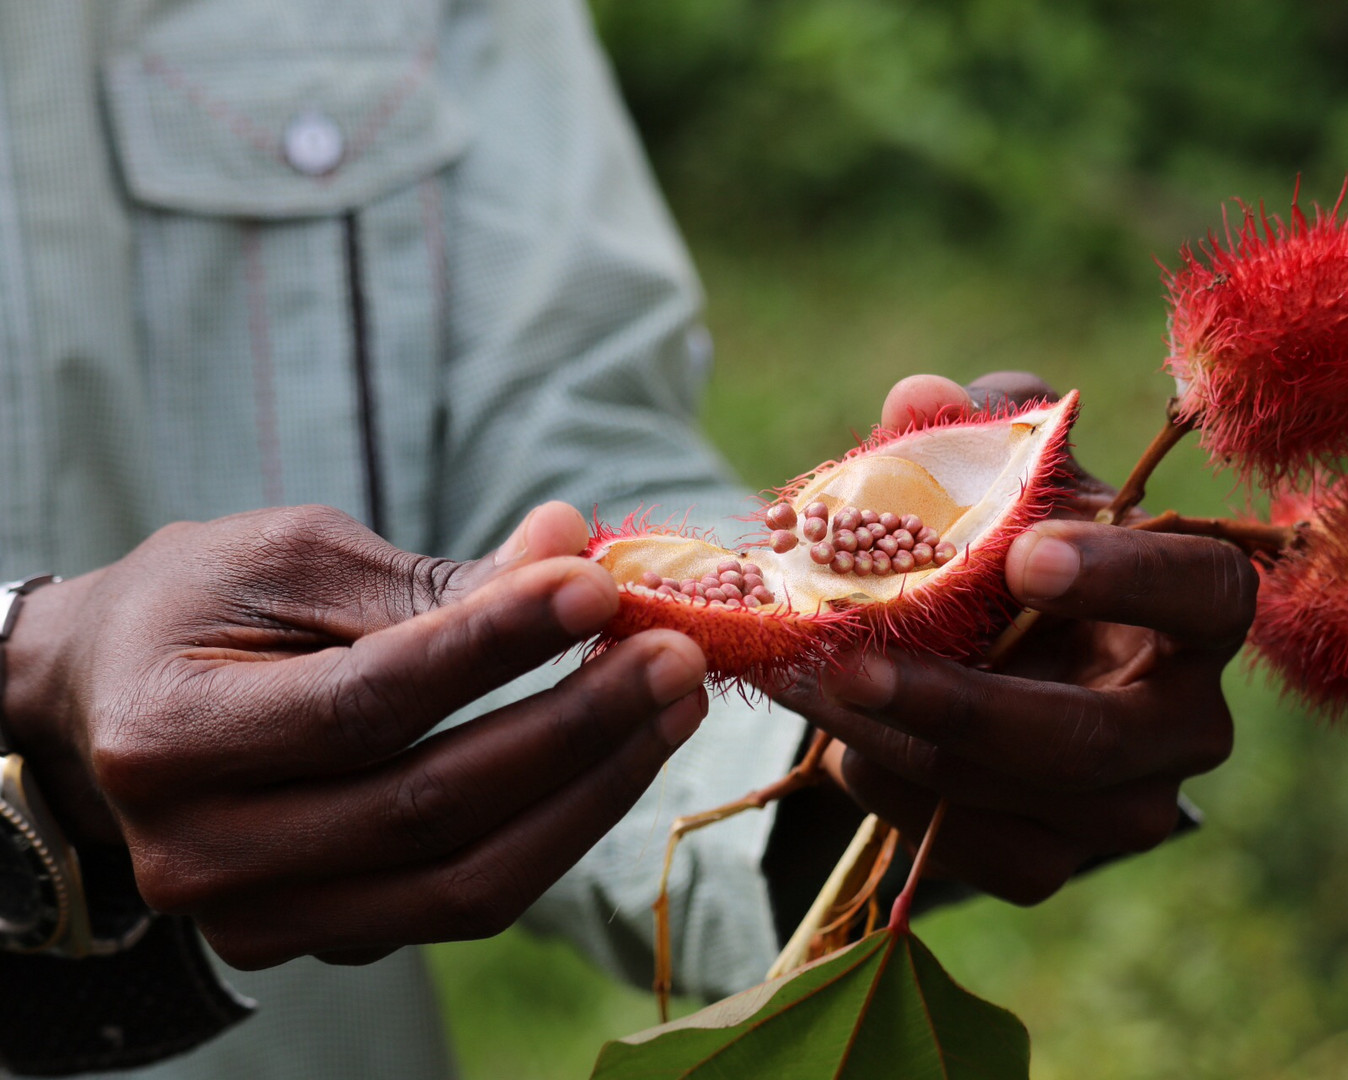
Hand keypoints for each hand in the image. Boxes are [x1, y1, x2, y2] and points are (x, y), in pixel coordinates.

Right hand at [2, 503, 707, 967]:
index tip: (601, 587)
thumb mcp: (294, 559)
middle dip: (577, 728)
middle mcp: (204, 852)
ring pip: (467, 883)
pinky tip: (616, 758)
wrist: (112, 704)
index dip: (496, 646)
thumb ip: (432, 578)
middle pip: (430, 807)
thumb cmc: (203, 607)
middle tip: (674, 654)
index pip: (369, 702)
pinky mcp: (322, 940)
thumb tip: (572, 549)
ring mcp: (262, 917)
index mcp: (172, 733)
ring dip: (594, 794)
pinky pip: (466, 902)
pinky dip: (556, 831)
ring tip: (672, 707)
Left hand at [774, 373, 1254, 904]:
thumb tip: (916, 398)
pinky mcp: (1057, 860)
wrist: (990, 653)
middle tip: (852, 664)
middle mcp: (1186, 721)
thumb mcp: (998, 473)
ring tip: (813, 685)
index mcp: (1198, 607)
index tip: (1027, 557)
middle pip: (1090, 738)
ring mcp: (1129, 807)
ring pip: (1014, 797)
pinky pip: (973, 850)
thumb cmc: (1012, 543)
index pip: (1205, 592)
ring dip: (898, 745)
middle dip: (960, 705)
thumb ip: (966, 430)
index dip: (1127, 578)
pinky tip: (850, 743)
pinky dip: (894, 797)